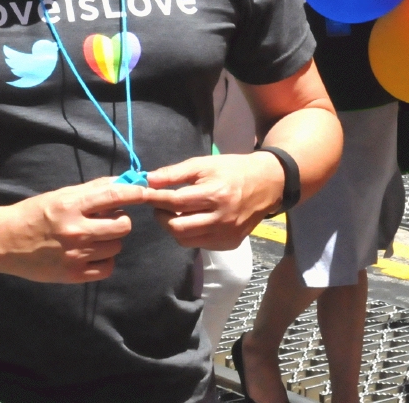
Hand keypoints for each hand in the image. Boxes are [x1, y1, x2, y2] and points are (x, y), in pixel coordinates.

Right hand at [0, 177, 146, 282]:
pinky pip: (107, 268)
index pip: (114, 196)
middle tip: (107, 219)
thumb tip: (123, 182)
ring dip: (111, 240)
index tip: (146, 191)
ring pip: (116, 246)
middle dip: (120, 220)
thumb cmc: (34, 214)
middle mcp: (76, 230)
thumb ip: (92, 190)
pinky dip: (104, 260)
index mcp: (71, 205)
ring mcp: (75, 255)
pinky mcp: (73, 275)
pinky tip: (92, 254)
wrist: (5, 241)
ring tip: (94, 237)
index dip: (135, 192)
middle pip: (122, 225)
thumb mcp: (60, 196)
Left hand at [142, 153, 283, 249]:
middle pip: (177, 227)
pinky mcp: (230, 244)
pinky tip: (192, 220)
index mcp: (215, 195)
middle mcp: (221, 219)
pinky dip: (189, 233)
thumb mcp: (204, 164)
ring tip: (174, 212)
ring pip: (185, 239)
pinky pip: (199, 244)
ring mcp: (226, 235)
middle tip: (159, 205)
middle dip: (161, 216)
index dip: (155, 198)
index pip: (176, 202)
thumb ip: (175, 173)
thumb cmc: (232, 170)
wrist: (266, 184)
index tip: (141, 194)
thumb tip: (149, 180)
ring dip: (173, 226)